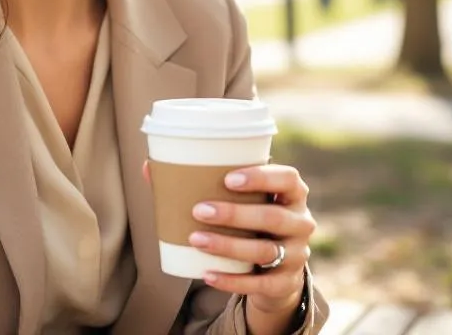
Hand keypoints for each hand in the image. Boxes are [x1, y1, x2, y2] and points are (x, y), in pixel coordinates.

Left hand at [183, 164, 315, 331]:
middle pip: (273, 217)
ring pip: (264, 251)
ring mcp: (296, 255)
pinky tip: (206, 274)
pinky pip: (260, 284)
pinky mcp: (284, 283)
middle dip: (235, 214)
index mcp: (292, 194)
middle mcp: (301, 223)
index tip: (228, 178)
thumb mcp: (241, 202)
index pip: (288, 179)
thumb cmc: (250, 222)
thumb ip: (204, 182)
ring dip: (228, 245)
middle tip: (199, 210)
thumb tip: (150, 167)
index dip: (262, 177)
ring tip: (196, 239)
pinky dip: (232, 281)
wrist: (276, 270)